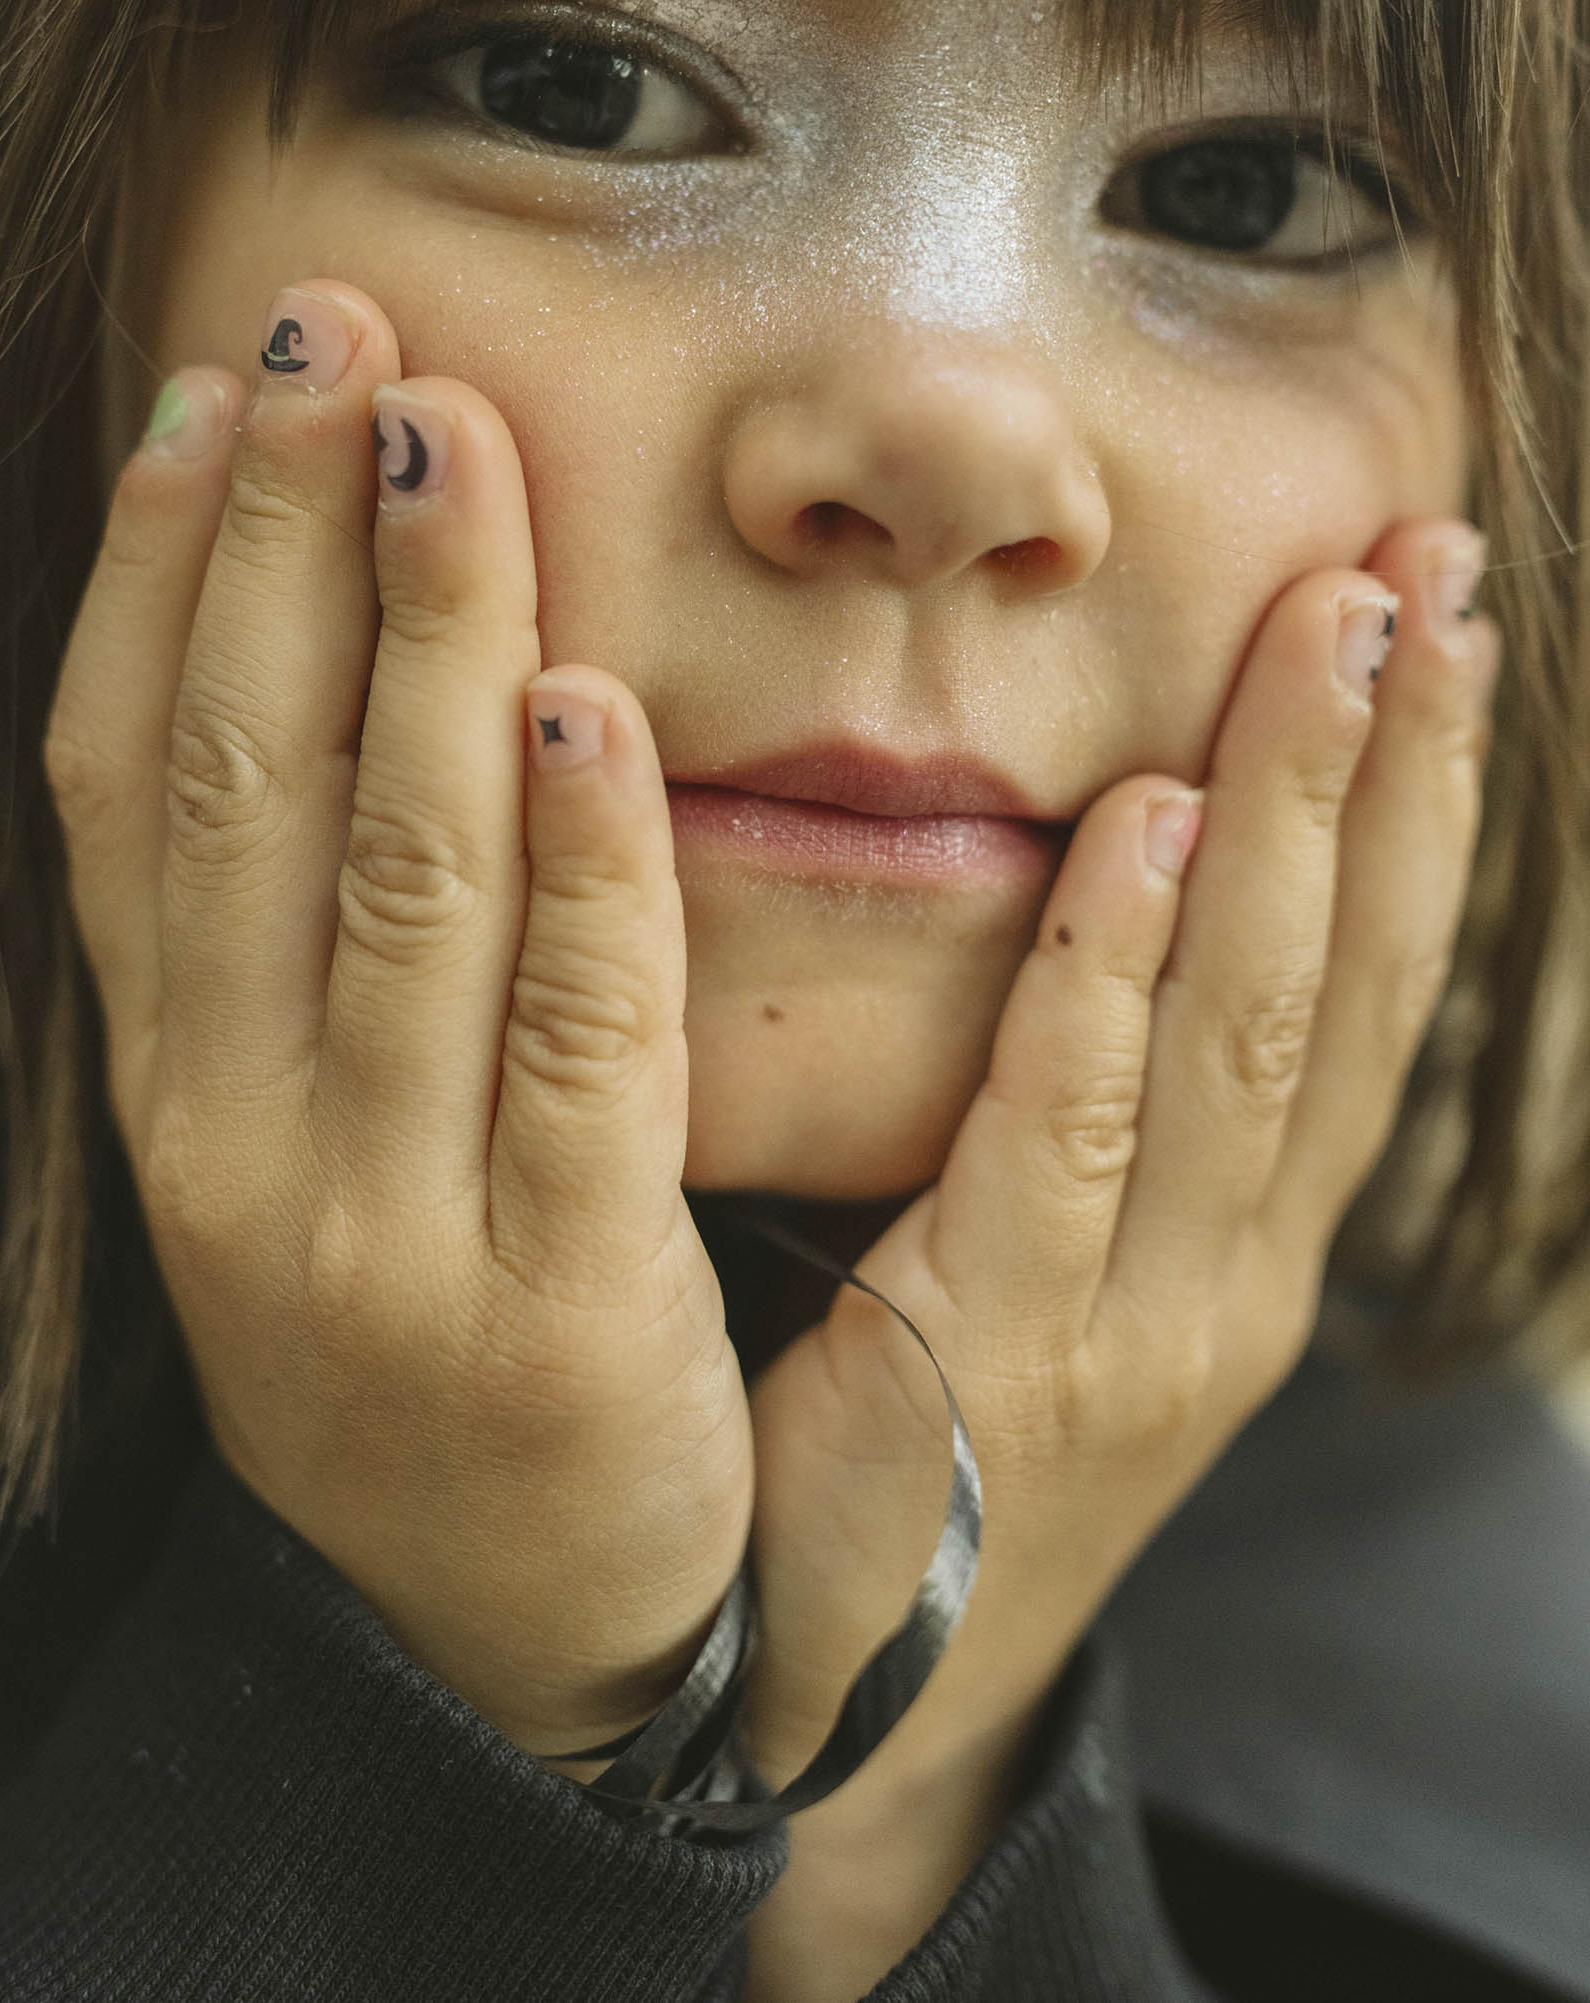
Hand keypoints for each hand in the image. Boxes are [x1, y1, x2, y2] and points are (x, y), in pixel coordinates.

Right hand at [44, 284, 752, 1758]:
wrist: (508, 1635)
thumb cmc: (422, 1315)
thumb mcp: (300, 1130)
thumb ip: (288, 933)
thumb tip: (303, 653)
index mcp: (170, 1084)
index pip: (120, 788)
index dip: (151, 577)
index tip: (205, 389)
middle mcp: (234, 1147)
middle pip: (248, 793)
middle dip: (289, 545)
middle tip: (335, 333)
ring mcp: (379, 1237)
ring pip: (393, 885)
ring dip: (419, 641)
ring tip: (446, 436)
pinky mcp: (557, 1312)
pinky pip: (568, 1048)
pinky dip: (574, 866)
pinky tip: (581, 702)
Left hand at [735, 523, 1496, 1994]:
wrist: (836, 1708)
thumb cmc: (928, 1441)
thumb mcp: (1051, 1260)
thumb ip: (1090, 1092)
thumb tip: (1117, 872)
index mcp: (1246, 1237)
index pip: (1365, 981)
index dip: (1419, 800)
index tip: (1437, 623)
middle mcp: (1235, 1269)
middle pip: (1351, 975)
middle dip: (1399, 764)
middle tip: (1429, 565)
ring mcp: (1145, 1321)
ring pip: (1252, 1028)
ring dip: (1304, 818)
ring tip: (1341, 630)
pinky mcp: (1004, 1357)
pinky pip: (1068, 1125)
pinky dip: (1119, 969)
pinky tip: (1155, 825)